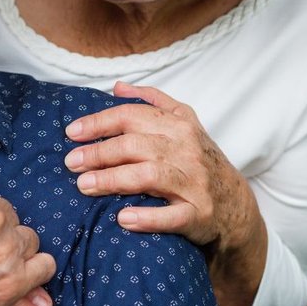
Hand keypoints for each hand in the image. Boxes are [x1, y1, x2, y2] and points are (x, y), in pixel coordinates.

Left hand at [63, 82, 257, 249]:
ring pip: (150, 176)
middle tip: (71, 163)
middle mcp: (186, 150)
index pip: (132, 116)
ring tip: (84, 185)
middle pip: (136, 146)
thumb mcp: (184, 122)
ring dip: (114, 180)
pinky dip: (148, 217)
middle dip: (99, 153)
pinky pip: (172, 216)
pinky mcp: (198, 214)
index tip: (72, 133)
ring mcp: (194, 183)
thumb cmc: (199, 159)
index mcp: (178, 125)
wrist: (235, 204)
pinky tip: (123, 218)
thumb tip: (117, 87)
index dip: (99, 123)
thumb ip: (152, 100)